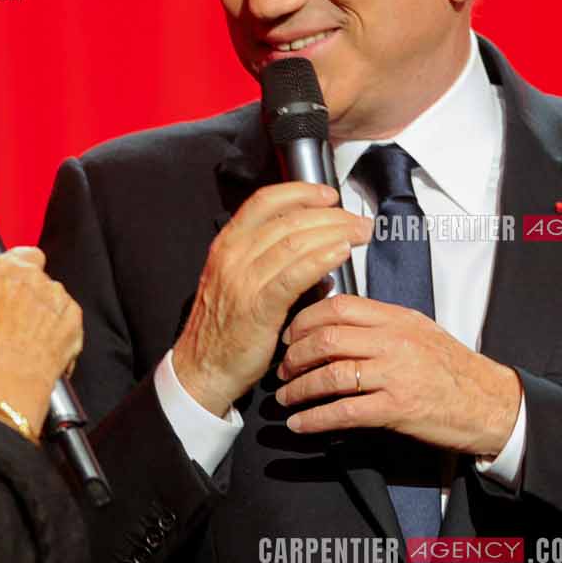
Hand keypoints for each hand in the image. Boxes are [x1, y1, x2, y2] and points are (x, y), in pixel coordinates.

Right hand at [0, 246, 82, 427]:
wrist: (9, 384)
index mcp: (1, 272)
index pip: (24, 253)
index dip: (23, 267)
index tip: (18, 280)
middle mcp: (33, 278)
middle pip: (40, 280)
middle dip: (33, 296)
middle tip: (19, 320)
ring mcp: (57, 297)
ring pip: (56, 299)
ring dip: (48, 314)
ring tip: (31, 340)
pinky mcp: (75, 319)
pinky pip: (69, 320)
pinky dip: (62, 332)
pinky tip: (45, 349)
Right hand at [173, 182, 371, 417]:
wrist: (202, 369)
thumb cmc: (225, 329)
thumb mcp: (239, 282)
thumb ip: (271, 261)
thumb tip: (319, 250)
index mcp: (227, 245)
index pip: (265, 202)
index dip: (301, 192)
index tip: (329, 196)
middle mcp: (233, 256)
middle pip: (289, 220)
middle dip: (331, 216)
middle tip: (358, 221)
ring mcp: (243, 280)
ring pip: (295, 242)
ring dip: (334, 233)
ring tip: (359, 234)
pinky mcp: (257, 306)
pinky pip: (294, 275)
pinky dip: (321, 259)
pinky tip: (341, 253)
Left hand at [274, 295, 522, 458]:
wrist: (490, 403)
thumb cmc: (454, 370)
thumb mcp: (421, 332)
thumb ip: (383, 324)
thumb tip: (340, 323)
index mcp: (398, 318)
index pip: (339, 306)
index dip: (305, 320)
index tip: (290, 335)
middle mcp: (395, 341)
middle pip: (327, 338)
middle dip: (295, 355)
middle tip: (284, 369)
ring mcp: (396, 375)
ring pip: (331, 374)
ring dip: (299, 389)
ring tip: (286, 398)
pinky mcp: (397, 408)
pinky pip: (345, 412)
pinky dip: (315, 419)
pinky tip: (300, 424)